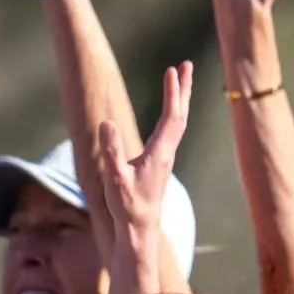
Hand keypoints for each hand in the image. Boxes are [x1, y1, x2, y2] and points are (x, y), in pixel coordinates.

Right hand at [99, 63, 192, 235]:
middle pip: (180, 115)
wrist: (139, 229)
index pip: (171, 117)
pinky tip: (169, 111)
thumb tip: (106, 123)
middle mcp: (167, 153)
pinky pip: (171, 131)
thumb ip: (111, 151)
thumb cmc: (127, 206)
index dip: (173, 93)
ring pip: (178, 122)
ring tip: (181, 80)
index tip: (172, 70)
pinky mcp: (160, 163)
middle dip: (184, 88)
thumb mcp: (115, 179)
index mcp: (159, 153)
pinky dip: (173, 113)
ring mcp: (165, 158)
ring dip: (180, 99)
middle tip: (187, 64)